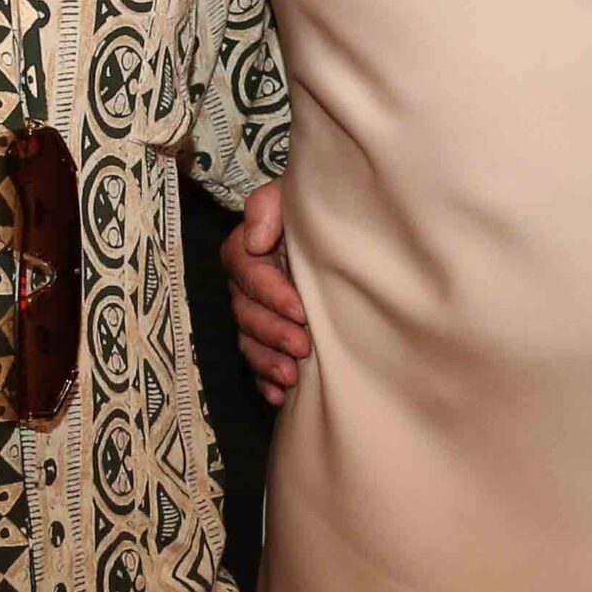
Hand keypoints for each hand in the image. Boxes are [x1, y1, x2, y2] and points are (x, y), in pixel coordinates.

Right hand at [224, 181, 311, 404]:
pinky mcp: (268, 339)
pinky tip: (280, 396)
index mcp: (250, 248)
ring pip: (248, 341)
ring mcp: (256, 313)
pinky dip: (266, 381)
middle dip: (272, 332)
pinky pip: (257, 364)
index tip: (300, 309)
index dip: (269, 292)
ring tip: (292, 376)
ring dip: (267, 361)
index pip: (246, 270)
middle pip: (244, 312)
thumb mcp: (295, 195)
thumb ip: (269, 205)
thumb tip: (258, 241)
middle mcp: (247, 284)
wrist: (347, 235)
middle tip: (303, 345)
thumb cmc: (320, 214)